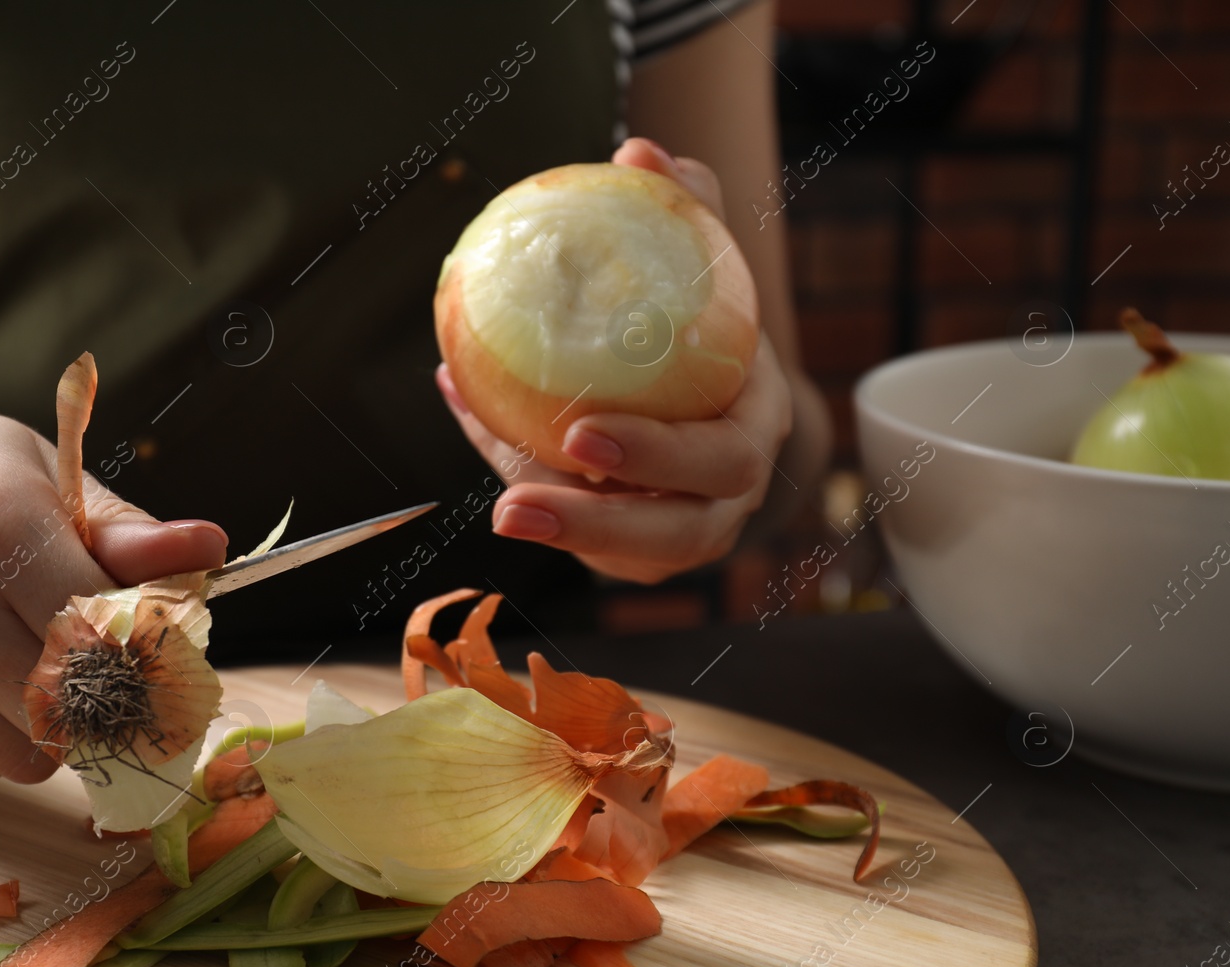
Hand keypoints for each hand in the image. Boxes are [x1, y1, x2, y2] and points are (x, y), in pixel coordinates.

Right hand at [0, 394, 226, 779]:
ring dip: (45, 736)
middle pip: (61, 700)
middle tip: (103, 684)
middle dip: (98, 703)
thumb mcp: (40, 473)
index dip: (138, 658)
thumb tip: (211, 546)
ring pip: (11, 751)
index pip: (101, 631)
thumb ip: (125, 529)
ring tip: (37, 686)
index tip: (153, 664)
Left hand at [435, 138, 793, 584]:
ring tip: (500, 508)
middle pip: (678, 530)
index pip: (721, 454)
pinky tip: (476, 429)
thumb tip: (640, 150)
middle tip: (518, 497)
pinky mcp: (639, 552)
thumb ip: (686, 209)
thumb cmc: (709, 321)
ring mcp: (684, 531)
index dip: (656, 453)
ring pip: (629, 553)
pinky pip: (584, 535)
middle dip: (599, 519)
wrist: (720, 385)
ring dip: (562, 531)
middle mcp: (727, 494)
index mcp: (753, 427)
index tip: (580, 430)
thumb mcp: (708, 267)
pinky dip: (529, 487)